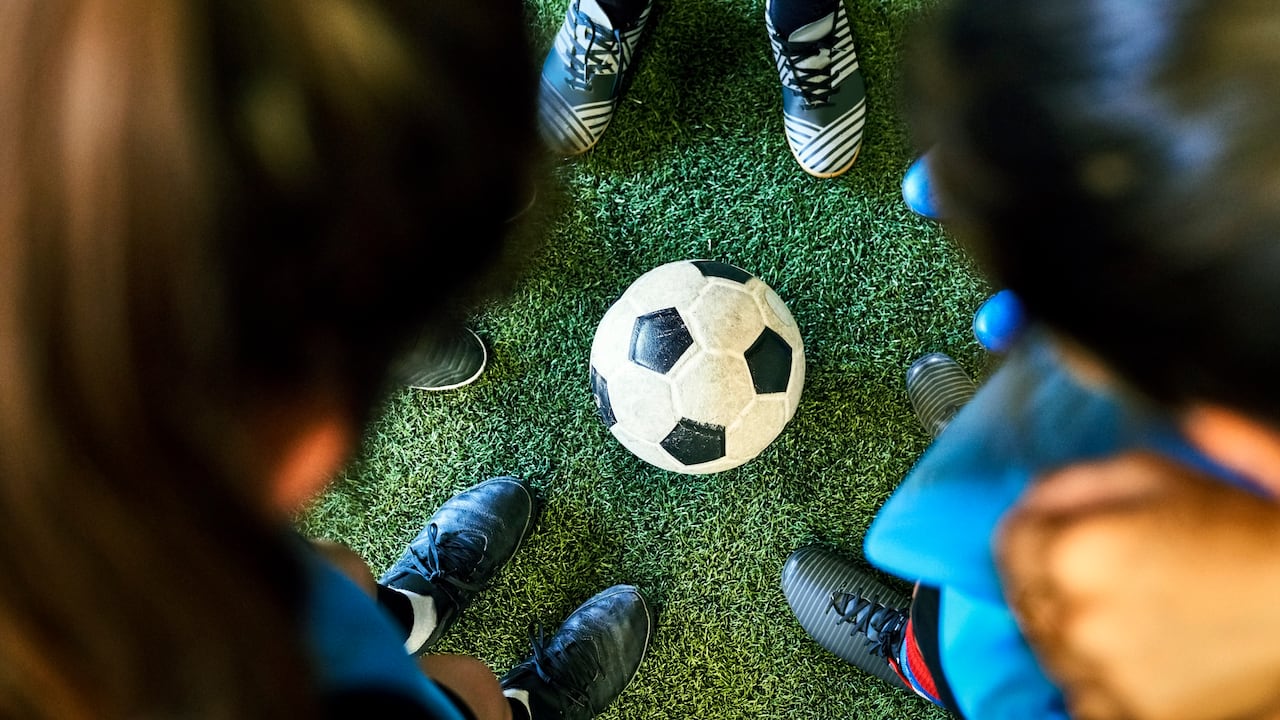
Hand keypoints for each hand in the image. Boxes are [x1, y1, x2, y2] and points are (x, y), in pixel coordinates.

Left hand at [996, 452, 1279, 719]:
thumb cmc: (1237, 532)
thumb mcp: (1149, 474)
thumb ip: (1069, 483)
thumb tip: (1027, 500)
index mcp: (1074, 553)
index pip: (1008, 542)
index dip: (1034, 532)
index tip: (1056, 533)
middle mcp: (1078, 620)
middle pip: (1025, 597)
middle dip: (1052, 579)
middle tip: (1107, 571)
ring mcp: (1103, 676)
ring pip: (1048, 648)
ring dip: (1073, 629)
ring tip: (1133, 609)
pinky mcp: (1131, 716)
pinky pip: (1083, 695)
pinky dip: (1100, 676)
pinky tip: (1141, 649)